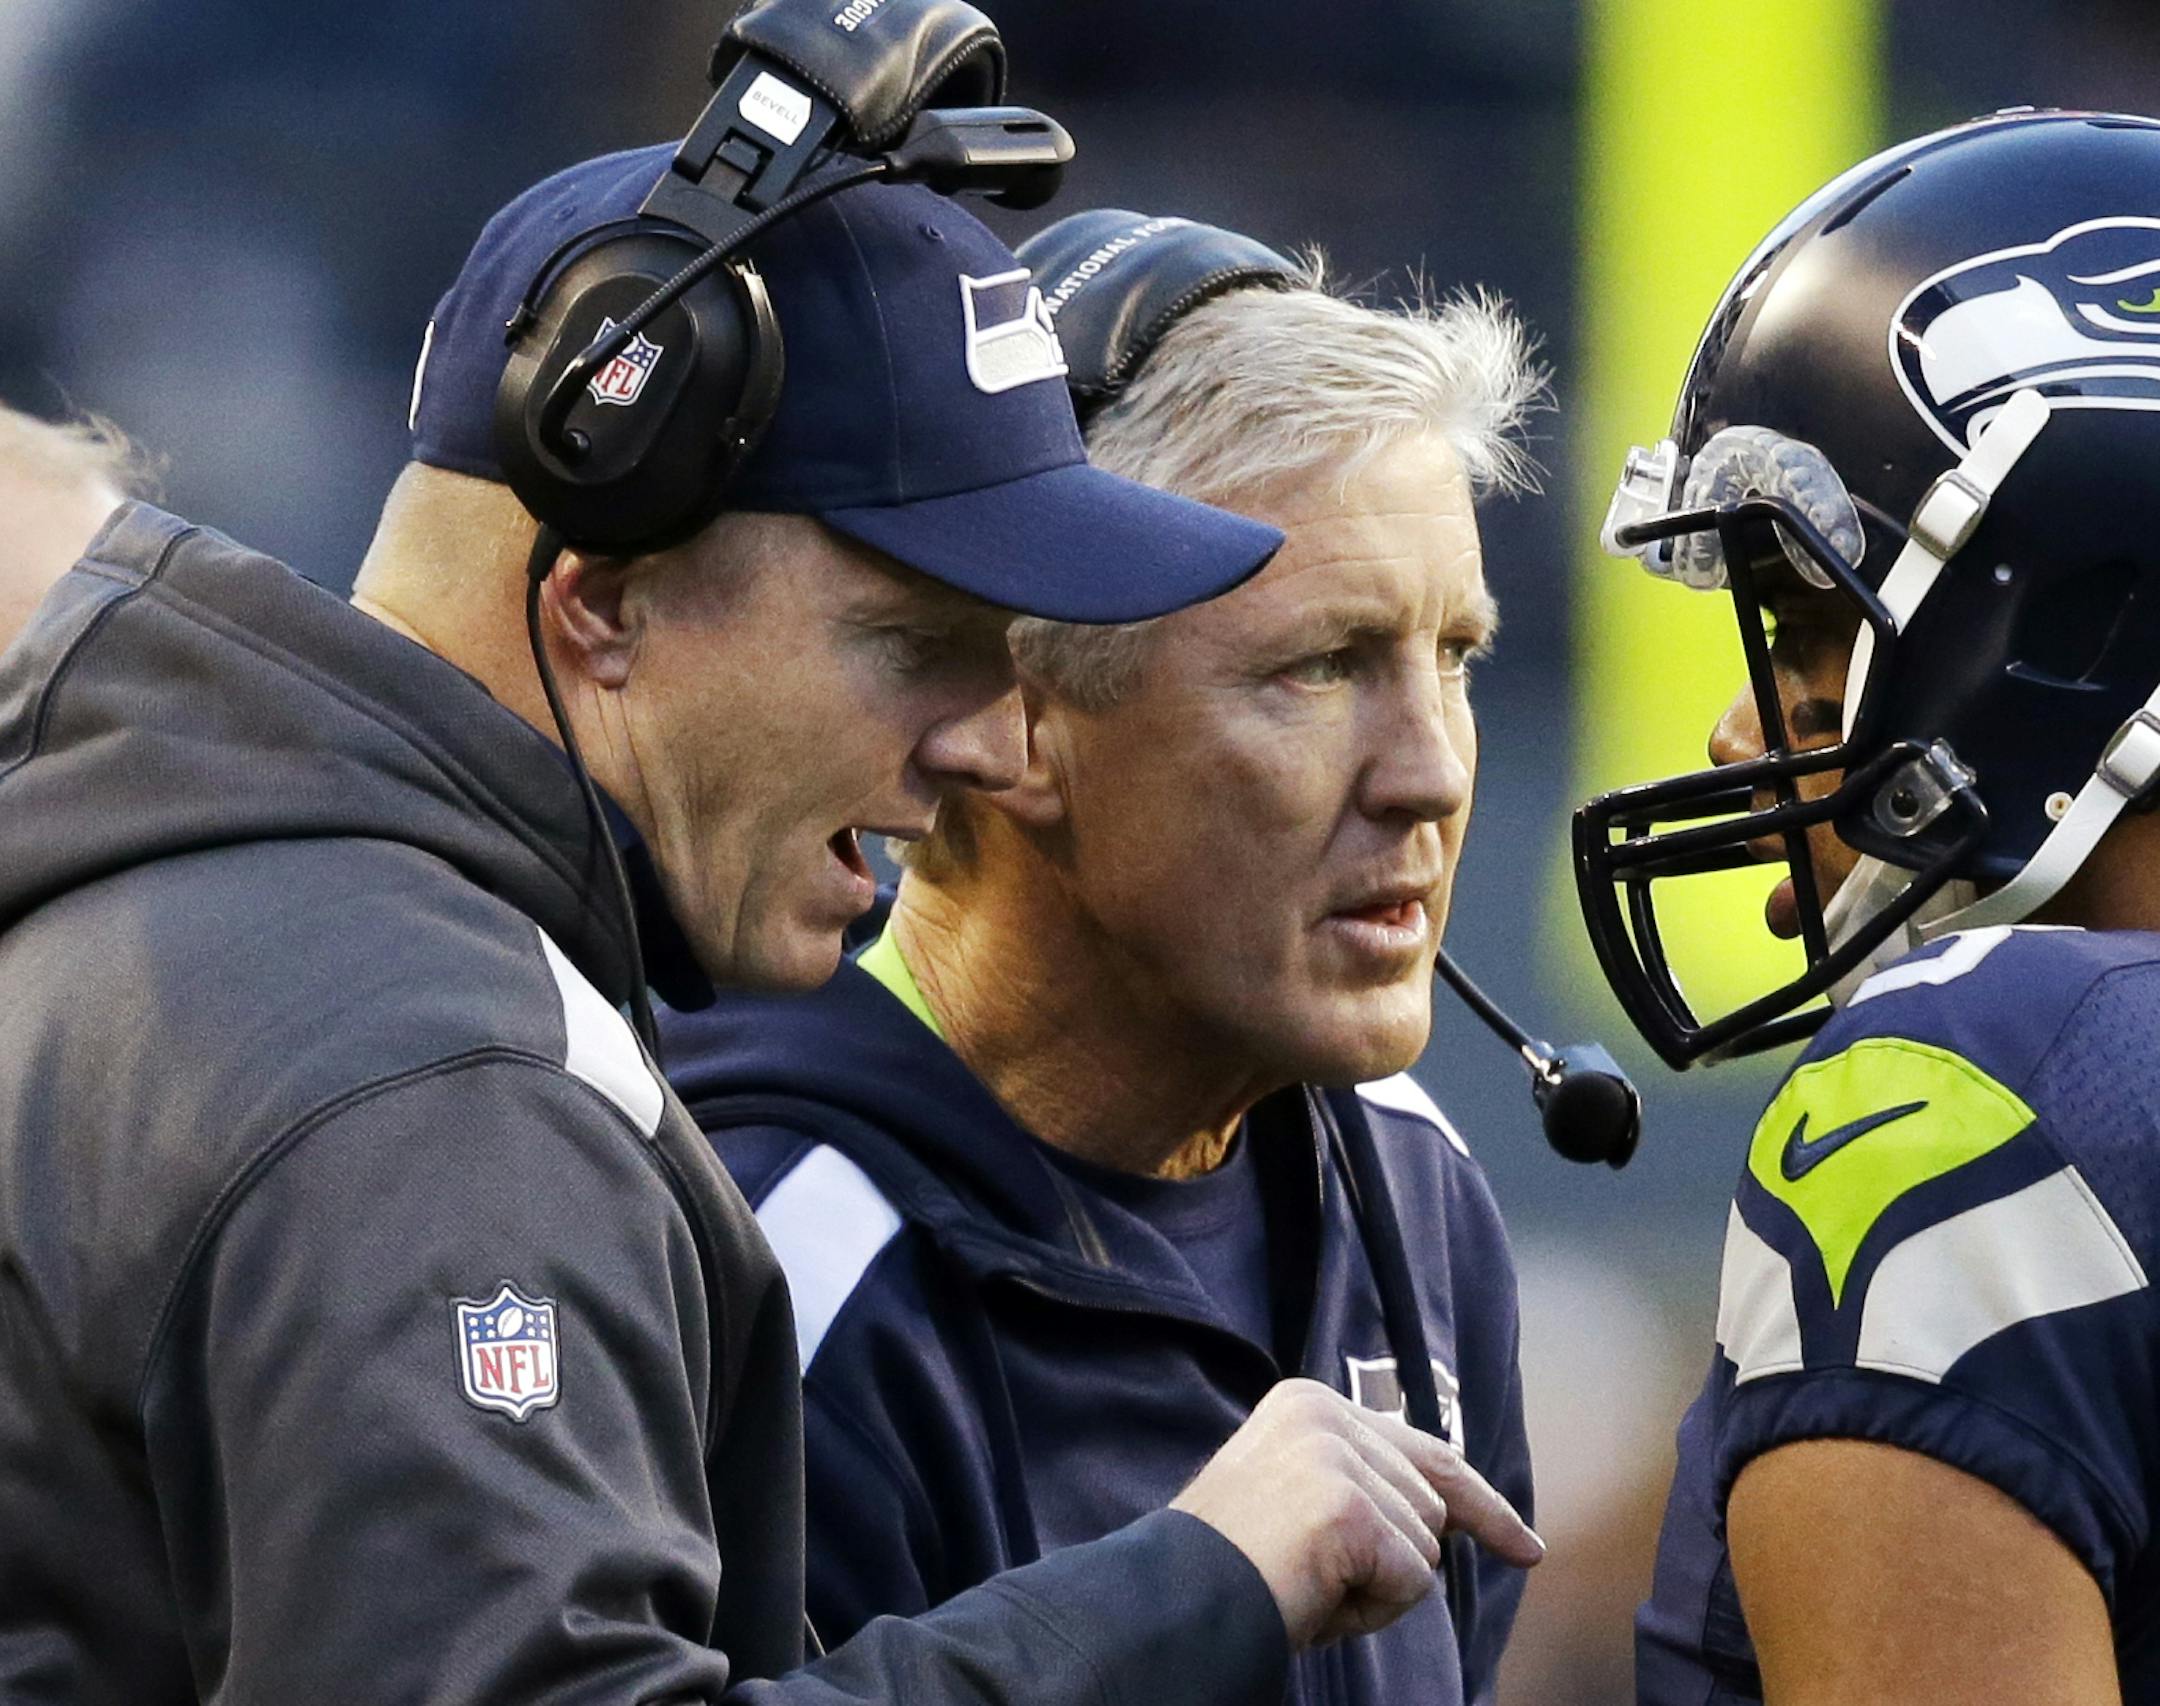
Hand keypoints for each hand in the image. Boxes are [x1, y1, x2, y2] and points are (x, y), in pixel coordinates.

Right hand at [1171, 1377, 1541, 1647]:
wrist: (1179, 1598)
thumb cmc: (1235, 1566)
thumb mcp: (1302, 1502)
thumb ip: (1367, 1485)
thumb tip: (1462, 1518)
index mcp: (1310, 1403)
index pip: (1426, 1451)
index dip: (1482, 1507)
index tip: (1526, 1549)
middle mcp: (1326, 1414)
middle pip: (1432, 1507)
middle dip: (1394, 1560)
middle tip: (1313, 1575)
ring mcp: (1337, 1457)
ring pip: (1426, 1547)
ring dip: (1378, 1586)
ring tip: (1306, 1582)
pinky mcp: (1348, 1507)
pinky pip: (1411, 1581)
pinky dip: (1373, 1609)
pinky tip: (1316, 1595)